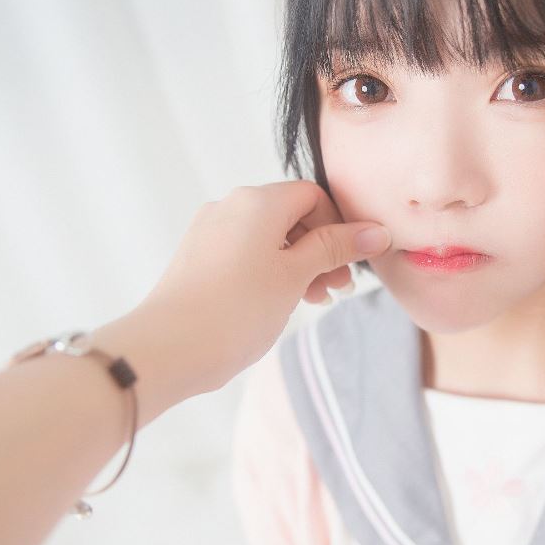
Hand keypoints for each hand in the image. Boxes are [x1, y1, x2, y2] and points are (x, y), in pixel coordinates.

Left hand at [128, 181, 390, 395]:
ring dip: (297, 264)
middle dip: (320, 249)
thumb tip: (376, 231)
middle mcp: (230, 205)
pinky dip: (268, 271)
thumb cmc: (236, 310)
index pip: (313, 196)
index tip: (350, 265)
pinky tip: (276, 303)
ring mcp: (209, 231)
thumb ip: (335, 249)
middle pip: (290, 216)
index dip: (339, 227)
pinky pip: (244, 253)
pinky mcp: (197, 257)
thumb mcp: (295, 277)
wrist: (168, 348)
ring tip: (310, 301)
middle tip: (335, 290)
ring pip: (267, 237)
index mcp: (258, 201)